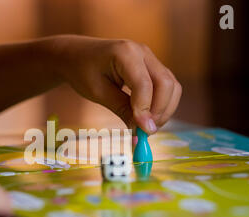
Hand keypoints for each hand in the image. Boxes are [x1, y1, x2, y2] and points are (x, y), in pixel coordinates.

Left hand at [51, 35, 181, 133]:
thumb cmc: (83, 71)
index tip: (142, 132)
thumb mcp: (98, 93)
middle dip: (160, 111)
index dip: (145, 110)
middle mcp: (143, 52)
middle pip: (166, 84)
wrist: (77, 55)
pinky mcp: (152, 67)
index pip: (144, 85)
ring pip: (172, 86)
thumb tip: (141, 130)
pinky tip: (147, 118)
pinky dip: (162, 104)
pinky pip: (166, 86)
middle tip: (146, 132)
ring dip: (164, 110)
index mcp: (125, 53)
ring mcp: (150, 58)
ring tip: (146, 127)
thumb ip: (121, 109)